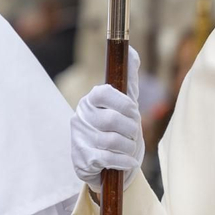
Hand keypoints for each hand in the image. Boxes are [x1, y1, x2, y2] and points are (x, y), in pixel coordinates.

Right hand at [70, 47, 142, 190]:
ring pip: (112, 141)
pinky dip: (125, 161)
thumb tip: (131, 50)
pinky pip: (108, 159)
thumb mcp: (125, 103)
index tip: (134, 111)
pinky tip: (129, 160)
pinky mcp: (82, 159)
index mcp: (91, 100)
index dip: (123, 103)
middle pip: (111, 120)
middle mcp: (81, 116)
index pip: (103, 92)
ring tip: (130, 148)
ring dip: (129, 146)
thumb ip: (128, 77)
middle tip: (134, 133)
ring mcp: (79, 138)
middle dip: (131, 129)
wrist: (106, 165)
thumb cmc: (118, 129)